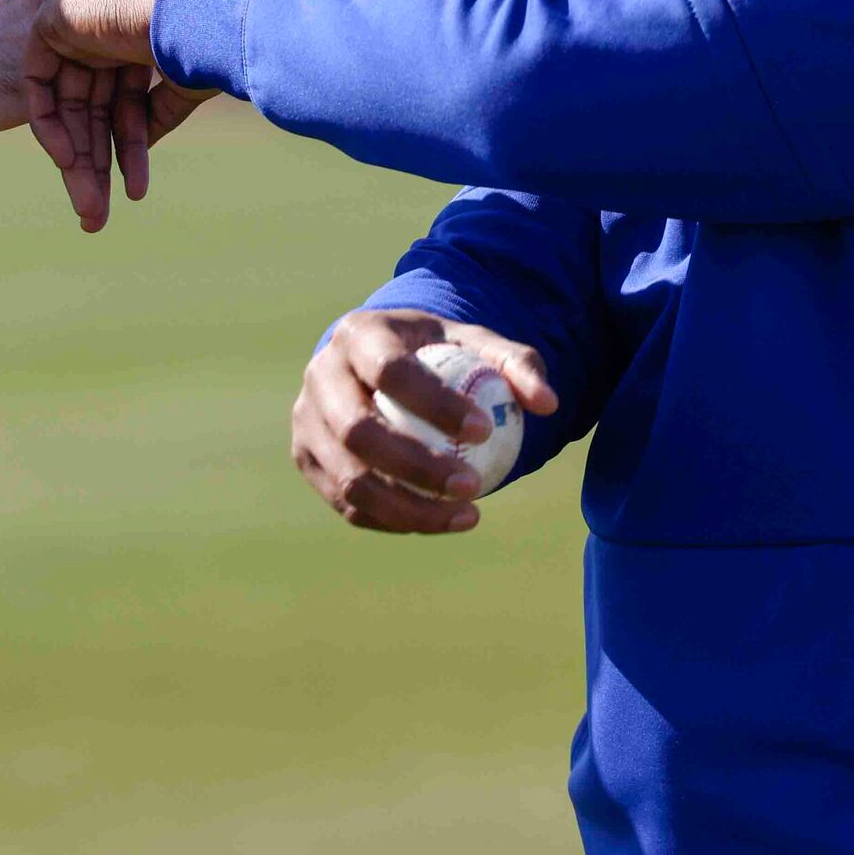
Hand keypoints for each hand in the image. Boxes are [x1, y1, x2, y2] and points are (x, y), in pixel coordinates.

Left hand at [25, 0, 217, 230]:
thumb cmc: (208, 44)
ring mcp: (77, 24)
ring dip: (77, 160)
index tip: (134, 194)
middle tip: (97, 217)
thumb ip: (158, 115)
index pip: (123, 107)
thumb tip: (140, 152)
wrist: (196, 7)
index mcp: (139, 43)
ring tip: (91, 208)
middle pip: (93, 113)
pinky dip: (50, 125)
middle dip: (96, 167)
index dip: (129, 152)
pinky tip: (68, 161)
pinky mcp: (52, 19)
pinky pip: (38, 85)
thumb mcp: (185, 89)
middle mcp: (104, 34)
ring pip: (68, 107)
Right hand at [291, 310, 558, 534]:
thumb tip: (548, 404)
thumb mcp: (475, 344)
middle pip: (358, 432)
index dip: (436, 405)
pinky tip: (443, 520)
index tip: (485, 432)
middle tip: (473, 485)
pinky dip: (395, 520)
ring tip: (469, 514)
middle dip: (417, 467)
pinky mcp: (306, 459)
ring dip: (410, 507)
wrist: (375, 361)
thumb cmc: (435, 352)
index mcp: (358, 334)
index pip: (390, 372)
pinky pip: (348, 504)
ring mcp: (305, 421)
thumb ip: (515, 365)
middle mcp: (319, 375)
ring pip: (349, 480)